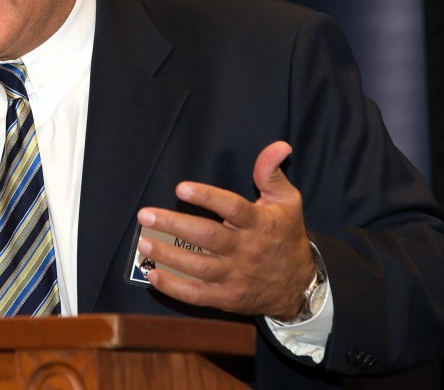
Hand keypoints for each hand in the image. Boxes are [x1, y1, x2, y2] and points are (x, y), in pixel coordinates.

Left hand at [136, 141, 314, 319]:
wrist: (300, 285)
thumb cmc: (286, 236)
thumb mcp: (287, 201)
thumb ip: (272, 173)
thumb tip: (278, 145)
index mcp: (259, 223)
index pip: (232, 208)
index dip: (206, 197)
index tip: (181, 188)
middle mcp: (245, 250)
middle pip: (207, 237)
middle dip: (174, 225)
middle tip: (146, 216)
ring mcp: (235, 276)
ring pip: (198, 267)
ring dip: (168, 256)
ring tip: (144, 243)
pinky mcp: (227, 297)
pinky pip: (198, 295)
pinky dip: (175, 288)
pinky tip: (154, 275)